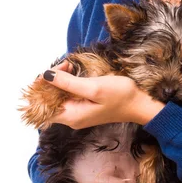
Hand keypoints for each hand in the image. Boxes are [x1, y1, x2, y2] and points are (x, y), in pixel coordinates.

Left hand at [39, 62, 164, 128]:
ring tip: (70, 66)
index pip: (42, 107)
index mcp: (71, 116)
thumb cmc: (120, 95)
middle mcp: (71, 117)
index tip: (50, 72)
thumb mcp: (94, 87)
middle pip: (48, 100)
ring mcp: (78, 113)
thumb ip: (68, 83)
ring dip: (60, 80)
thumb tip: (45, 75)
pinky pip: (68, 95)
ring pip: (58, 96)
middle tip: (66, 65)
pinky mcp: (84, 107)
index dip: (40, 89)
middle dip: (51, 81)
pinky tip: (74, 73)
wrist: (141, 103)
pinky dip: (68, 83)